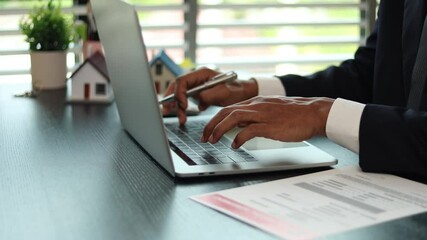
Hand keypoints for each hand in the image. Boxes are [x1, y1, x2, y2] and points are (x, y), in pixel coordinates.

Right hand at [162, 67, 257, 124]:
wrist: (243, 92)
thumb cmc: (236, 89)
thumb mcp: (225, 91)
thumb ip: (211, 94)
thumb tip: (198, 99)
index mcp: (201, 73)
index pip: (182, 80)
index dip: (179, 93)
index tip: (183, 105)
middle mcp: (196, 78)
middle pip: (177, 87)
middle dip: (172, 99)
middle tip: (169, 112)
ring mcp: (196, 86)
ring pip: (179, 94)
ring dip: (176, 107)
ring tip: (180, 119)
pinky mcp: (197, 94)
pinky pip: (185, 100)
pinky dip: (182, 109)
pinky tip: (183, 117)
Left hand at [201, 96, 334, 147]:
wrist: (314, 113)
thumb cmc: (295, 114)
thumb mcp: (270, 111)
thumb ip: (254, 115)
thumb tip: (239, 125)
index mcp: (255, 102)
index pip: (228, 108)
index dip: (215, 119)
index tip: (208, 130)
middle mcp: (256, 105)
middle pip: (226, 111)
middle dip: (211, 124)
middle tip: (204, 137)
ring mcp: (263, 114)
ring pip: (233, 117)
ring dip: (219, 129)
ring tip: (213, 140)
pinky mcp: (270, 125)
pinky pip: (249, 130)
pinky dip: (238, 137)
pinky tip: (234, 145)